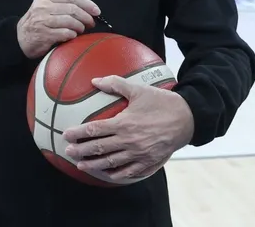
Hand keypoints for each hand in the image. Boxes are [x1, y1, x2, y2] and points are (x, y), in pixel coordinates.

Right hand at [16, 0, 99, 57]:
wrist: (19, 39)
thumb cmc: (37, 24)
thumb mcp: (44, 9)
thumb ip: (61, 6)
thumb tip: (87, 10)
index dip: (86, 3)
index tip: (96, 11)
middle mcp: (43, 7)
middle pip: (72, 9)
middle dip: (86, 17)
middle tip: (91, 24)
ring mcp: (42, 21)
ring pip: (70, 21)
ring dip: (79, 27)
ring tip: (80, 31)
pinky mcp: (44, 34)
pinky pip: (65, 33)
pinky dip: (72, 35)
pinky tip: (72, 36)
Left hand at [62, 76, 194, 181]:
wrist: (188, 118)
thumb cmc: (162, 102)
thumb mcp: (138, 90)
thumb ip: (115, 84)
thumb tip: (94, 80)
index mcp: (124, 123)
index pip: (94, 130)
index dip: (78, 134)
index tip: (66, 135)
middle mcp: (129, 141)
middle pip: (99, 148)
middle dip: (81, 151)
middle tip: (68, 152)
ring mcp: (139, 154)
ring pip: (111, 162)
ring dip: (94, 165)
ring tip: (81, 165)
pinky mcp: (149, 162)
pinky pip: (130, 172)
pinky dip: (117, 174)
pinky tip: (108, 174)